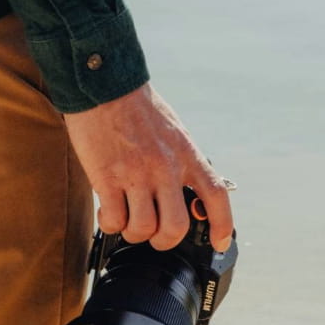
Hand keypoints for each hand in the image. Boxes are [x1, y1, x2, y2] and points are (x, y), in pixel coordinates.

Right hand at [61, 82, 234, 252]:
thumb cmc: (136, 106)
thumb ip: (181, 160)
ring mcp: (136, 173)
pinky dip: (111, 223)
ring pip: (143, 229)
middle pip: (176, 227)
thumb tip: (185, 190)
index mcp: (186, 152)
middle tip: (154, 235)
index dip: (221, 225)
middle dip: (164, 240)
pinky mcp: (107, 177)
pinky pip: (114, 220)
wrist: (103, 82)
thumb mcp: (173, 129)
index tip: (219, 243)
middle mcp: (165, 166)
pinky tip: (107, 211)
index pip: (215, 195)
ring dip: (134, 233)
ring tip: (126, 220)